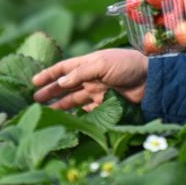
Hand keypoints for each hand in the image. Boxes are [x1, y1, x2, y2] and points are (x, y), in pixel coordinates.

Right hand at [32, 48, 148, 111]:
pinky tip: (68, 121)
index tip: (34, 82)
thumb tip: (60, 83)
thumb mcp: (102, 64)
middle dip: (50, 92)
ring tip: (47, 113)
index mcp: (88, 63)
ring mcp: (98, 91)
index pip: (63, 69)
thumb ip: (80, 73)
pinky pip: (88, 111)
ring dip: (60, 105)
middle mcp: (90, 77)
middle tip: (35, 100)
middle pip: (65, 86)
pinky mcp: (106, 104)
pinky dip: (78, 115)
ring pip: (74, 99)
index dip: (49, 74)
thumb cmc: (127, 65)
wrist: (151, 79)